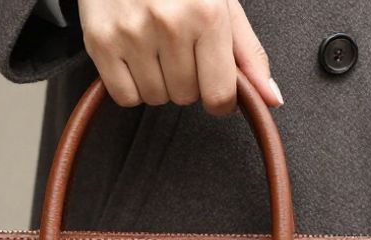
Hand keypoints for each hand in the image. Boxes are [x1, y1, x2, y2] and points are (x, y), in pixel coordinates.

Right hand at [80, 0, 282, 114]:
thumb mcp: (222, 4)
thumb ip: (248, 53)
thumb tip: (270, 97)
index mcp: (206, 13)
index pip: (219, 94)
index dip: (221, 100)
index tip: (215, 89)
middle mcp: (169, 23)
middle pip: (186, 97)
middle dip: (187, 80)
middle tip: (180, 48)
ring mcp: (131, 33)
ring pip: (155, 98)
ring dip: (159, 82)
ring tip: (155, 47)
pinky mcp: (100, 42)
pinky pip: (125, 96)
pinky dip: (131, 85)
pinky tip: (136, 56)